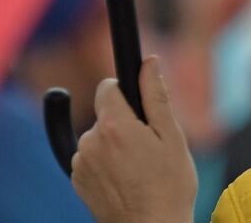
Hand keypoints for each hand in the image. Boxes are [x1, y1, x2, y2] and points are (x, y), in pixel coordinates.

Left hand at [71, 56, 197, 222]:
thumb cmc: (169, 188)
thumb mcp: (172, 138)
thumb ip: (156, 96)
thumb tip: (149, 61)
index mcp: (114, 126)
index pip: (108, 86)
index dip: (125, 93)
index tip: (140, 108)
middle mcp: (91, 141)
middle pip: (105, 114)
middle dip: (124, 123)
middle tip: (148, 148)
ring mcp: (81, 162)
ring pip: (98, 137)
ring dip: (114, 145)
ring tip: (139, 170)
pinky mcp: (78, 180)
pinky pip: (90, 158)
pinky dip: (105, 163)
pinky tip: (125, 180)